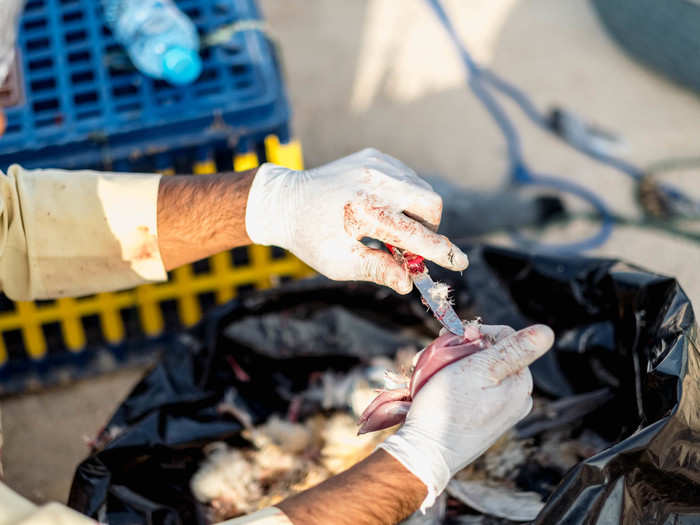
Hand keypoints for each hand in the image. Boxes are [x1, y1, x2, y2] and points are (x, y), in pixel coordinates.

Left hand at [244, 148, 467, 292]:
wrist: (285, 201)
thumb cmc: (312, 238)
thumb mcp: (339, 263)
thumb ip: (377, 270)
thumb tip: (408, 283)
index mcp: (363, 212)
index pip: (416, 235)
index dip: (442, 252)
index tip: (460, 263)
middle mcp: (373, 182)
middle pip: (430, 204)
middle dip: (429, 227)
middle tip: (409, 243)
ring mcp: (376, 164)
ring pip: (422, 189)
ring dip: (416, 212)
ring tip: (387, 225)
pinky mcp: (374, 156)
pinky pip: (407, 177)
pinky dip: (403, 195)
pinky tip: (379, 206)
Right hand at [379, 324, 553, 509]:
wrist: (425, 455)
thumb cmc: (447, 411)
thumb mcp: (479, 370)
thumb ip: (515, 350)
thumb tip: (548, 331)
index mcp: (521, 385)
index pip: (506, 338)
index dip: (477, 331)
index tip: (451, 335)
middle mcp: (516, 398)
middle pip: (492, 353)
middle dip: (462, 347)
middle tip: (436, 351)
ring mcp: (500, 411)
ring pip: (479, 369)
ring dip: (453, 361)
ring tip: (428, 366)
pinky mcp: (483, 420)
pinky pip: (472, 388)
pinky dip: (453, 379)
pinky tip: (435, 382)